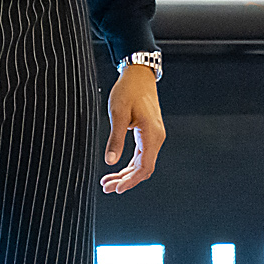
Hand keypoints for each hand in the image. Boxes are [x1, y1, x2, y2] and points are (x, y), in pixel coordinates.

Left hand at [102, 63, 162, 192]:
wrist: (139, 75)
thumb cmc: (129, 90)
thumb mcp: (118, 114)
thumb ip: (115, 139)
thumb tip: (110, 161)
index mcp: (152, 134)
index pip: (144, 167)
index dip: (131, 181)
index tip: (117, 189)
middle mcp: (156, 137)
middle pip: (143, 168)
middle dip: (125, 180)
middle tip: (106, 187)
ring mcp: (154, 136)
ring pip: (142, 163)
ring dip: (126, 174)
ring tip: (108, 181)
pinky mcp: (149, 133)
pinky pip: (141, 155)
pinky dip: (129, 164)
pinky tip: (117, 169)